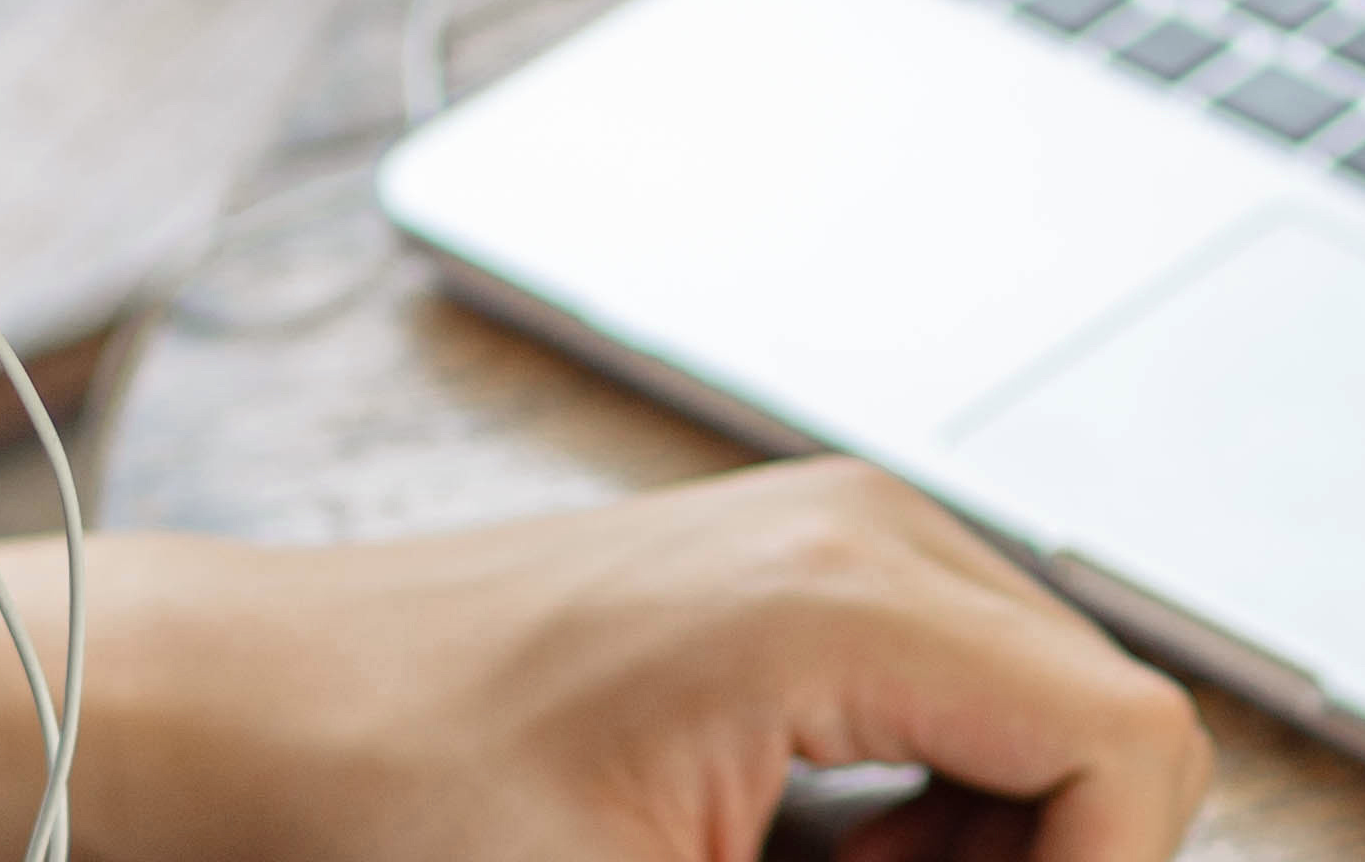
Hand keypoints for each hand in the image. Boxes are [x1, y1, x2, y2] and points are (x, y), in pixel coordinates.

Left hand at [0, 459, 1214, 861]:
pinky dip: (910, 814)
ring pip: (1032, 725)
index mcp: (852, 598)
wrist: (228, 704)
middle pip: (1100, 735)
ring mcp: (831, 540)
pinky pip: (945, 703)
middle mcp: (869, 534)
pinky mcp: (787, 578)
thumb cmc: (382, 798)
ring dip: (972, 855)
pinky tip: (789, 861)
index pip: (1135, 748)